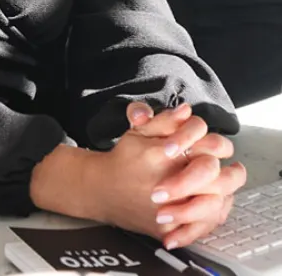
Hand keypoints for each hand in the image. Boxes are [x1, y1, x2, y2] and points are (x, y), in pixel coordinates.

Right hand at [114, 102, 245, 247]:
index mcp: (161, 154)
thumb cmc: (124, 159)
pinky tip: (217, 202)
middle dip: (229, 169)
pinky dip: (216, 213)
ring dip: (227, 191)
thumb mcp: (138, 132)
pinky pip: (205, 223)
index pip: (201, 141)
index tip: (204, 140)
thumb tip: (186, 111)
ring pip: (215, 201)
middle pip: (215, 174)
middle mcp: (168, 181)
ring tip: (229, 184)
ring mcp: (171, 208)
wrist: (103, 190)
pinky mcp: (172, 228)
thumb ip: (164, 120)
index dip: (207, 140)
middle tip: (235, 167)